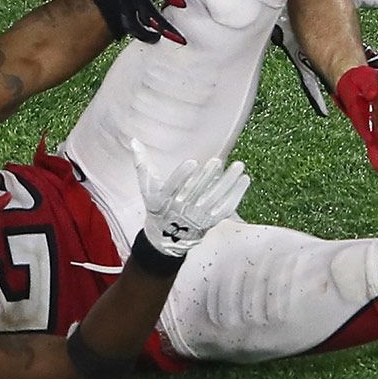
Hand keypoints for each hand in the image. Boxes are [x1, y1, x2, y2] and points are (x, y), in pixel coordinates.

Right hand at [131, 138, 249, 259]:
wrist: (166, 238)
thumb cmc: (156, 206)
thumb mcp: (146, 187)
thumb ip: (142, 163)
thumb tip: (134, 140)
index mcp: (164, 200)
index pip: (173, 187)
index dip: (183, 175)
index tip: (193, 162)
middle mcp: (181, 209)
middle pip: (196, 192)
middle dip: (207, 177)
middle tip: (217, 161)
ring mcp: (198, 216)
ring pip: (215, 198)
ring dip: (227, 182)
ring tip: (238, 166)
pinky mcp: (211, 220)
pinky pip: (226, 207)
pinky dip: (236, 194)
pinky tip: (244, 179)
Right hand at [334, 64, 377, 173]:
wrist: (354, 84)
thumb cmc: (358, 81)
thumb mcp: (363, 79)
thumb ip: (368, 87)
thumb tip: (375, 94)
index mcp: (360, 117)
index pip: (366, 132)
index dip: (372, 143)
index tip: (377, 152)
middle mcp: (368, 129)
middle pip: (377, 149)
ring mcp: (376, 133)